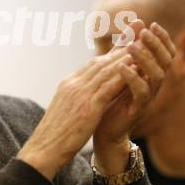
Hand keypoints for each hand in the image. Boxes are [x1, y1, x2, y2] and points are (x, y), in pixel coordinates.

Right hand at [17, 47, 133, 179]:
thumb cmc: (55, 133)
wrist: (45, 146)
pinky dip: (122, 77)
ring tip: (140, 49)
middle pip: (99, 62)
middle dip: (118, 50)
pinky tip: (134, 70)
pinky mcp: (88, 107)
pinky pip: (108, 88)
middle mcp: (73, 84)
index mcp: (68, 84)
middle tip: (134, 38)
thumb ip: (76, 97)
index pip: (91, 65)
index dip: (108, 55)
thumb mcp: (65, 108)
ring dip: (124, 59)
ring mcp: (80, 94)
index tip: (122, 47)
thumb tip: (85, 94)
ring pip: (105, 71)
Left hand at [93, 21, 175, 173]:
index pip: (164, 53)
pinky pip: (141, 92)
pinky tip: (122, 67)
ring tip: (132, 46)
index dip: (161, 39)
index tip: (151, 24)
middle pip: (164, 62)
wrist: (100, 126)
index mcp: (149, 73)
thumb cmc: (109, 94)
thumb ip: (125, 46)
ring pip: (156, 76)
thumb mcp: (116, 66)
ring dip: (145, 59)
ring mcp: (147, 97)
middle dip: (156, 45)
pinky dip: (133, 78)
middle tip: (144, 32)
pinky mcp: (137, 109)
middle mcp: (152, 84)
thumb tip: (136, 21)